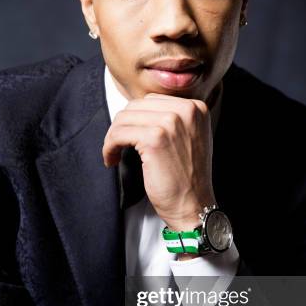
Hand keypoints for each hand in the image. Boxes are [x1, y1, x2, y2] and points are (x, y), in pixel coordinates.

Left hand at [102, 93, 215, 230]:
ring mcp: (171, 123)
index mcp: (196, 107)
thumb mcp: (190, 138)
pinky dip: (110, 147)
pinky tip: (112, 159)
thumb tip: (137, 111)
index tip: (131, 137)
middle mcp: (186, 110)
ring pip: (124, 118)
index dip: (136, 119)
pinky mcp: (154, 139)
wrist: (194, 205)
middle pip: (136, 106)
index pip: (152, 100)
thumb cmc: (188, 178)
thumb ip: (172, 120)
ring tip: (114, 154)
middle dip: (122, 126)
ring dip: (113, 137)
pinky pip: (118, 134)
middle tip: (118, 146)